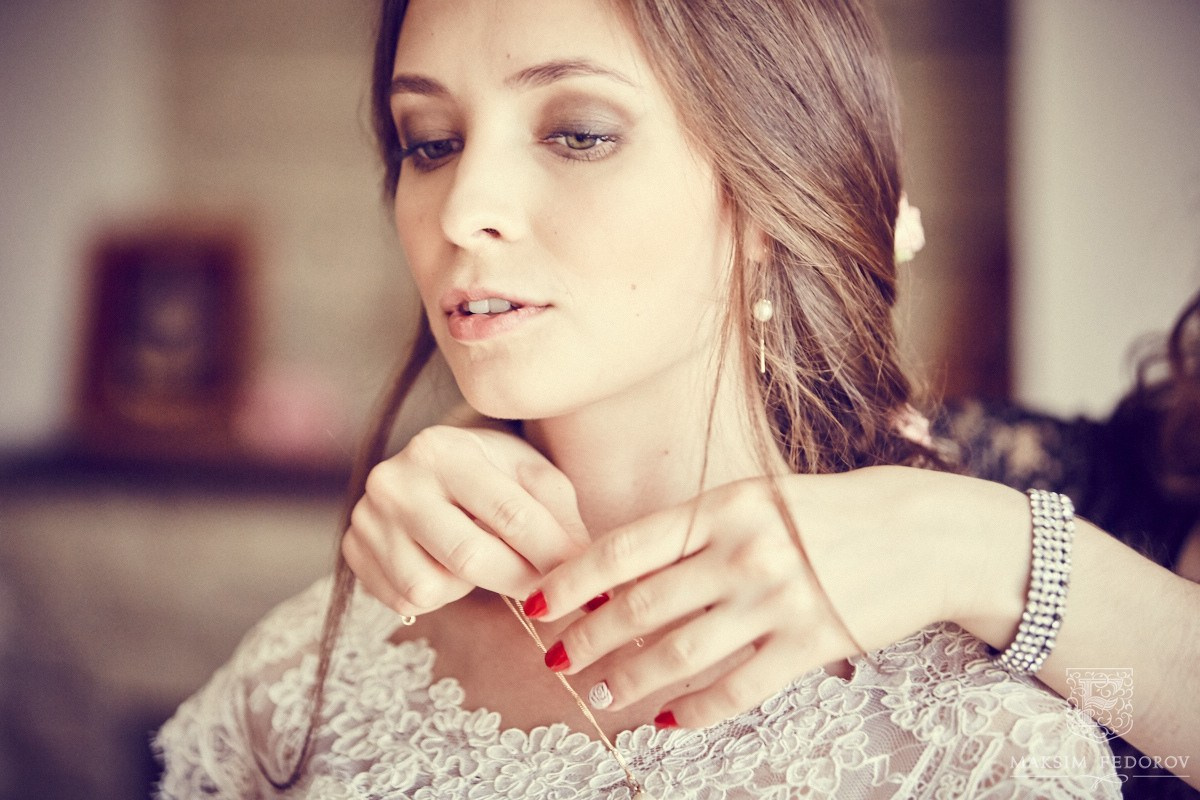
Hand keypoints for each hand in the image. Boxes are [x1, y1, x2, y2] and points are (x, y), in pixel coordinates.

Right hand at [342, 425, 588, 616]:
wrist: (432, 468)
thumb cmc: (492, 471)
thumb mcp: (530, 473)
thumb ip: (558, 512)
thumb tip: (580, 564)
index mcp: (441, 449)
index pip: (508, 512)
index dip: (551, 553)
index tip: (583, 576)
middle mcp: (394, 480)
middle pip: (468, 556)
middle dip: (519, 581)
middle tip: (550, 593)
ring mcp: (367, 519)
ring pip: (431, 586)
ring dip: (470, 588)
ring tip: (484, 561)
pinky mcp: (354, 553)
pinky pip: (406, 600)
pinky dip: (438, 594)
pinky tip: (448, 566)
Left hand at [527, 467, 1028, 727]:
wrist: (924, 532)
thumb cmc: (830, 512)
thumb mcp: (758, 499)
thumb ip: (696, 531)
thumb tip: (623, 573)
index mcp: (722, 506)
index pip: (625, 548)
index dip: (572, 579)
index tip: (535, 602)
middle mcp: (742, 551)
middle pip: (641, 607)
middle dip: (588, 638)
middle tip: (556, 660)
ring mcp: (777, 600)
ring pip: (680, 654)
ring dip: (629, 680)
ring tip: (599, 694)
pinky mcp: (811, 645)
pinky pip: (738, 690)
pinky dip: (695, 712)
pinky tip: (668, 722)